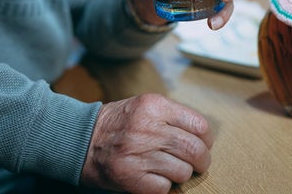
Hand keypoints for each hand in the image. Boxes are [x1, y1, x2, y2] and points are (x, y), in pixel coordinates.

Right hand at [80, 94, 212, 193]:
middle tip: (198, 163)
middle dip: (202, 160)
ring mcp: (138, 153)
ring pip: (183, 171)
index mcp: (153, 106)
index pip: (198, 124)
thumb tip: (203, 135)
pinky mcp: (131, 176)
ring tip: (169, 167)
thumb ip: (172, 115)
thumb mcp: (145, 105)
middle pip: (194, 150)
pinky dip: (164, 185)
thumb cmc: (121, 122)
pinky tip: (154, 175)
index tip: (204, 143)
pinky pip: (165, 187)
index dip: (206, 138)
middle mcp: (147, 128)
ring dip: (181, 173)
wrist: (85, 138)